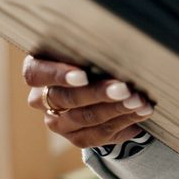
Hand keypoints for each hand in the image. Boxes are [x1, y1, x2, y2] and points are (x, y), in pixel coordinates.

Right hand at [22, 55, 153, 148]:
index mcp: (38, 70)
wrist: (101, 84)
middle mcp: (42, 99)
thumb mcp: (87, 47)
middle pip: (67, 98)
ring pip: (85, 119)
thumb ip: (92, 46)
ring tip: (139, 101)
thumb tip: (119, 41)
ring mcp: (58, 122)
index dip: (59, 75)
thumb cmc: (92, 55)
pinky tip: (141, 112)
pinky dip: (125, 121)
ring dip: (117, 109)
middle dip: (100, 93)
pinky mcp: (78, 137)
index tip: (83, 76)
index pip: (37, 74)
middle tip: (124, 88)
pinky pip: (100, 134)